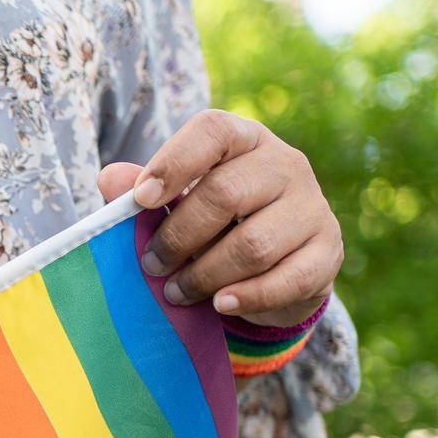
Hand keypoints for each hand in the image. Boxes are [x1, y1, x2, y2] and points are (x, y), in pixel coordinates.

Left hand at [97, 109, 342, 327]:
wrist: (279, 267)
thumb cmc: (216, 225)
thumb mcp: (178, 203)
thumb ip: (144, 191)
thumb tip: (110, 179)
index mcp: (245, 139)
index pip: (213, 132)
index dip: (174, 163)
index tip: (141, 201)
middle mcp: (286, 164)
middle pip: (226, 194)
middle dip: (179, 236)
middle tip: (151, 265)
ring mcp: (312, 207)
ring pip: (253, 244)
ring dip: (205, 275)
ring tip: (176, 292)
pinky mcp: (327, 252)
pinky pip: (286, 280)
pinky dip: (247, 297)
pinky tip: (220, 305)